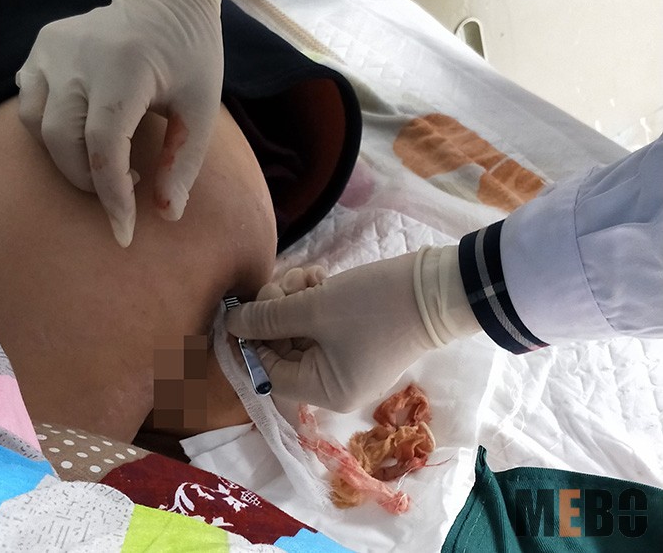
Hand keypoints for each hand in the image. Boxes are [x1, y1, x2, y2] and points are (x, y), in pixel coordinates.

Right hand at [17, 0, 222, 246]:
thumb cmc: (191, 53)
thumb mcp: (202, 106)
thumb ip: (183, 161)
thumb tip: (166, 215)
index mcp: (125, 67)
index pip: (104, 146)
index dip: (112, 195)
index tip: (125, 231)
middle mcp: (78, 55)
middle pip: (63, 141)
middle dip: (89, 180)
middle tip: (124, 185)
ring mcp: (52, 47)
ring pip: (37, 124)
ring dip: (66, 156)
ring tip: (105, 157)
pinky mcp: (40, 46)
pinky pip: (30, 101)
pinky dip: (49, 128)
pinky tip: (81, 129)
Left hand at [226, 247, 478, 411]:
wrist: (436, 288)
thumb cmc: (373, 306)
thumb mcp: (315, 308)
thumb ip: (268, 318)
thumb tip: (229, 323)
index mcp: (325, 391)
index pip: (269, 373)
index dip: (250, 341)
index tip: (239, 309)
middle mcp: (333, 383)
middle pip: (282, 349)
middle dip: (276, 312)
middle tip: (284, 282)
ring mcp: (344, 359)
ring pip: (297, 330)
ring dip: (293, 299)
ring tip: (308, 275)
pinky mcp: (352, 335)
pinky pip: (317, 322)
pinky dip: (311, 299)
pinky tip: (319, 276)